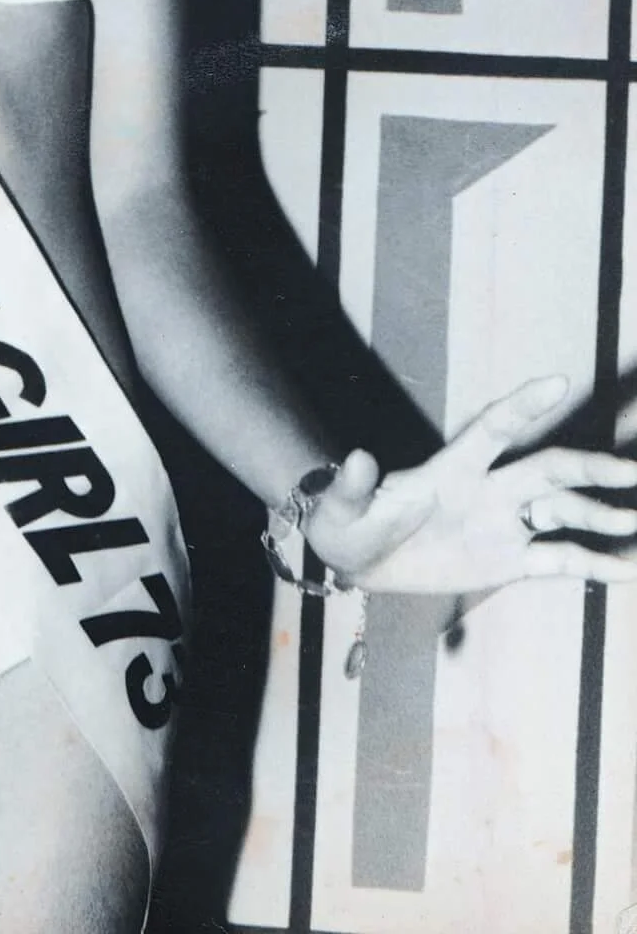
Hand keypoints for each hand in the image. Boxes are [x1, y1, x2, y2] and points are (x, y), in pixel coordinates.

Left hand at [302, 377, 636, 594]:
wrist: (359, 561)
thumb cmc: (347, 523)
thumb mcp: (340, 508)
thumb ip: (354, 485)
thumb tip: (360, 458)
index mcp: (450, 470)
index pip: (493, 429)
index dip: (523, 406)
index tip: (558, 380)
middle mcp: (487, 490)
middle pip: (546, 471)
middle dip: (588, 468)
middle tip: (630, 472)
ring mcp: (502, 524)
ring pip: (562, 512)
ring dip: (599, 515)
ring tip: (634, 521)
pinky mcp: (508, 561)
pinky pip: (558, 561)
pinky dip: (592, 563)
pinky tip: (625, 568)